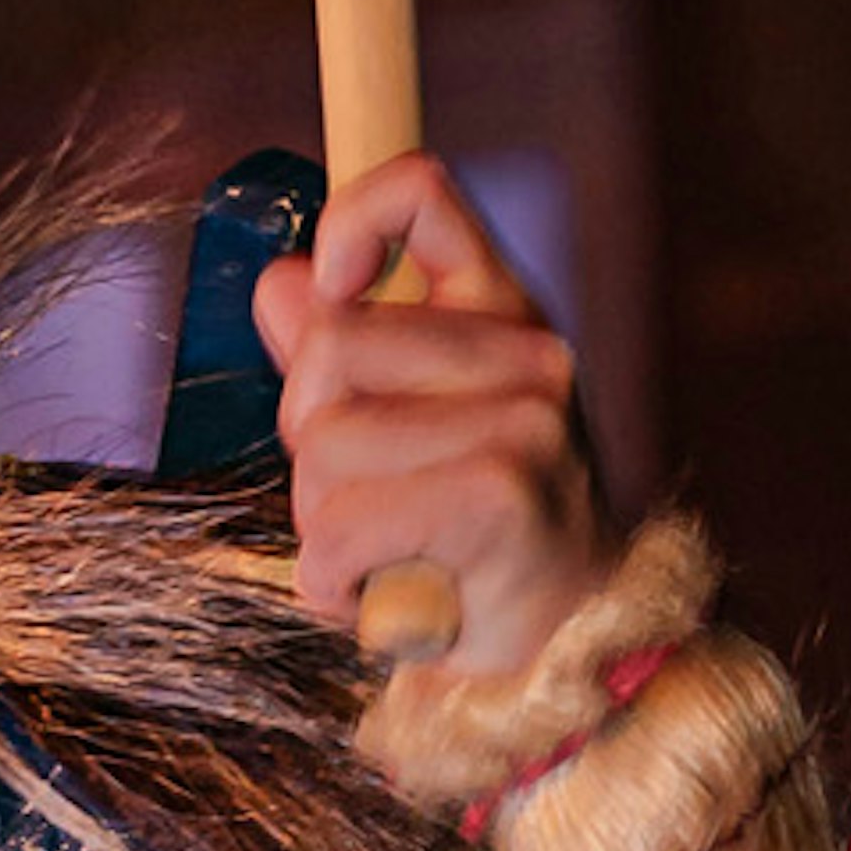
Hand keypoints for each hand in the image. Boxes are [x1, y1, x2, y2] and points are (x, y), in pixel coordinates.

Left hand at [255, 152, 612, 684]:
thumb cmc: (480, 548)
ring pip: (322, 448)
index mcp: (506, 317)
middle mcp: (528, 354)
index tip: (330, 289)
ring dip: (321, 527)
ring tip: (386, 558)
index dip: (348, 223)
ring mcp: (523, 420)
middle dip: (310, 441)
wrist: (571, 657)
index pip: (422, 193)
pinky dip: (331, 581)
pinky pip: (341, 525)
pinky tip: (379, 598)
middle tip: (365, 502)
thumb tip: (279, 282)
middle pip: (325, 348)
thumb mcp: (413, 434)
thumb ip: (348, 359)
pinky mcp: (498, 494)